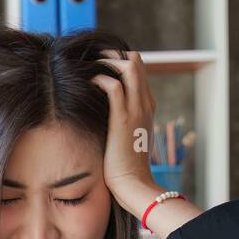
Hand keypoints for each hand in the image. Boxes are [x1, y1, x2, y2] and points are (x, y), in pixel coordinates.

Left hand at [92, 49, 155, 203]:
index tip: (102, 64)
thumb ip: (122, 120)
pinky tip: (90, 83)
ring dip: (108, 62)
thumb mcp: (128, 136)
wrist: (133, 183)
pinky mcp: (123, 119)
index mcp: (148, 106)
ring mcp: (136, 110)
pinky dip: (101, 79)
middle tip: (95, 58)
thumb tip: (105, 113)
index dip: (121, 62)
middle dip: (114, 55)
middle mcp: (145, 103)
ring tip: (92, 65)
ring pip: (129, 67)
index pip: (140, 70)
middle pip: (137, 61)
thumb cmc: (126, 164)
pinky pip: (114, 86)